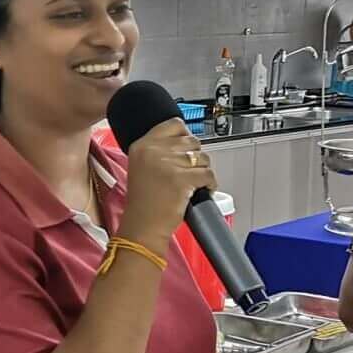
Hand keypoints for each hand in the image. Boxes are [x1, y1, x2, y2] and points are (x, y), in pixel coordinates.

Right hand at [117, 119, 214, 249]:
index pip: (174, 124)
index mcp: (142, 145)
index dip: (185, 137)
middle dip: (195, 158)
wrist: (142, 227)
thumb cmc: (144, 204)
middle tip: (189, 173)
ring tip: (193, 184)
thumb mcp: (141, 167)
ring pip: (202, 157)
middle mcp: (153, 151)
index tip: (186, 149)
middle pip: (192, 141)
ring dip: (203, 171)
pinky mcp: (181, 179)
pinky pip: (208, 174)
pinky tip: (203, 190)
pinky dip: (210, 184)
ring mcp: (167, 164)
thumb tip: (186, 143)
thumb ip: (158, 151)